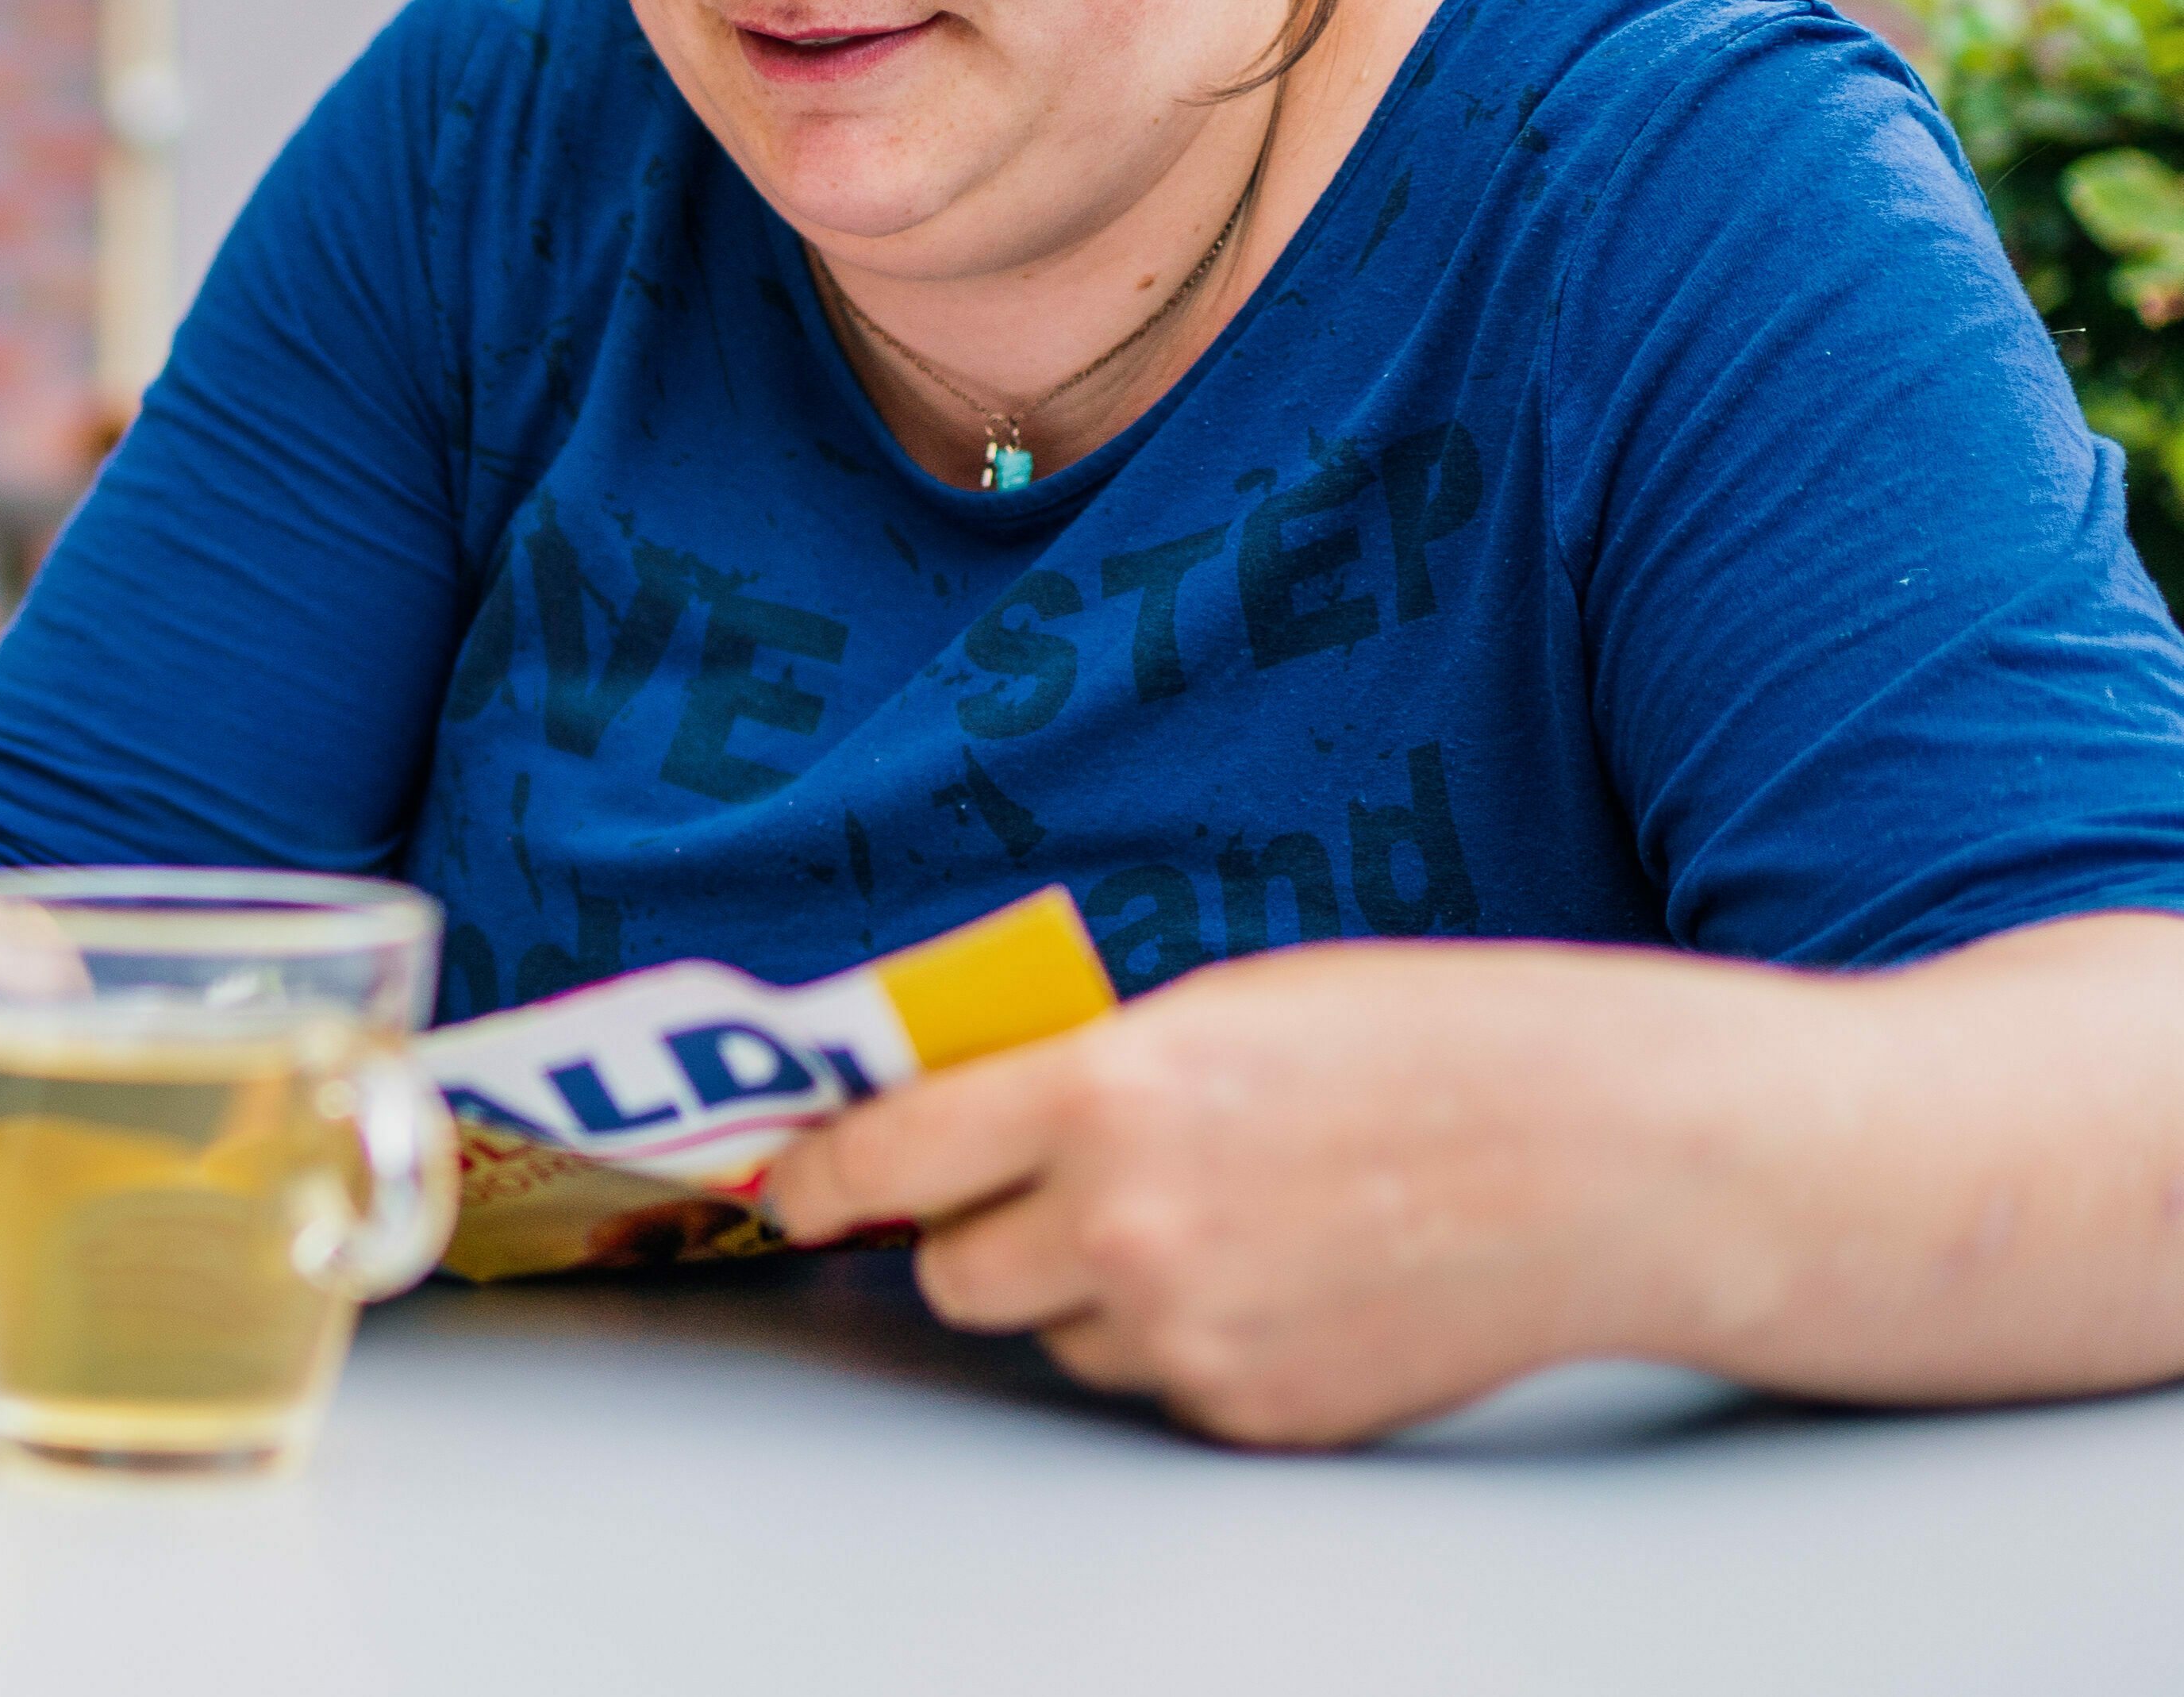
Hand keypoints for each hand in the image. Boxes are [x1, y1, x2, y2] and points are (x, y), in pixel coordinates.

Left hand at [760, 938, 1741, 1446]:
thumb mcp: (1227, 1008)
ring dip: (1085, 1291)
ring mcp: (1192, 1337)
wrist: (1621, 1161)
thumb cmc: (1439, 1049)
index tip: (798, 1180)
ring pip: (1053, 1337)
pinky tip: (1284, 1274)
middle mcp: (1127, 1231)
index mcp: (1107, 1098)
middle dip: (971, 1232)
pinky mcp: (1258, 1412)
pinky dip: (1184, 1340)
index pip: (887, 1158)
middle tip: (1036, 1189)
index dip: (826, 1171)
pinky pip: (1156, 1383)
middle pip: (948, 1274)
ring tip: (1213, 1219)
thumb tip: (964, 1114)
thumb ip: (1081, 1070)